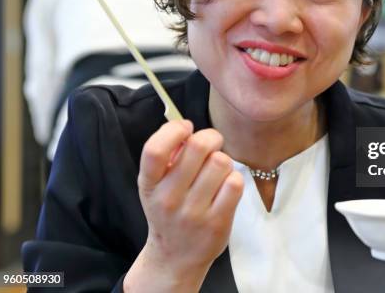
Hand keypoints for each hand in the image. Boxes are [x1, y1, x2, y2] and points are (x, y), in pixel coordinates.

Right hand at [124, 120, 243, 291]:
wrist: (175, 257)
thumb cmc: (169, 211)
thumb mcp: (156, 185)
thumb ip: (168, 157)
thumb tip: (188, 128)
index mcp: (149, 184)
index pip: (155, 149)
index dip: (174, 130)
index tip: (185, 127)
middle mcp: (168, 198)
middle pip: (199, 146)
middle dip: (211, 137)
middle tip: (212, 144)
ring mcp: (193, 212)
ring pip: (221, 161)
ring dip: (223, 160)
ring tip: (216, 172)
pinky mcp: (217, 222)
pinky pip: (235, 182)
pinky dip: (234, 179)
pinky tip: (225, 187)